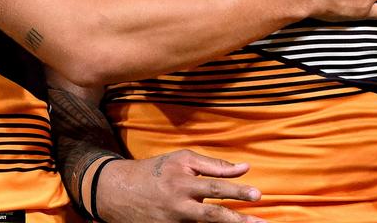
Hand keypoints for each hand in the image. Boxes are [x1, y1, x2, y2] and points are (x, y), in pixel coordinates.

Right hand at [95, 150, 266, 222]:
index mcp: (182, 182)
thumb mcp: (182, 159)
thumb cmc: (157, 171)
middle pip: (212, 216)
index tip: (258, 195)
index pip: (215, 188)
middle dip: (238, 221)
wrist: (119, 192)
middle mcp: (178, 205)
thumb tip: (245, 168)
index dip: (236, 191)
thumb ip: (214, 165)